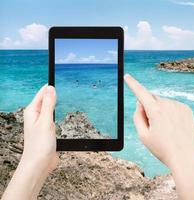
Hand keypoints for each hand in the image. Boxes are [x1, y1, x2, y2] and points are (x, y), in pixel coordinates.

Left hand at [2, 85, 58, 199]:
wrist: (39, 164)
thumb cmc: (39, 145)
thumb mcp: (46, 121)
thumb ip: (49, 104)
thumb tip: (51, 88)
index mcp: (32, 111)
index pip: (42, 93)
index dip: (50, 86)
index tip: (59, 77)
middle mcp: (35, 116)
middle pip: (46, 99)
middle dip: (54, 93)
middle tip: (65, 85)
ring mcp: (41, 123)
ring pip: (50, 108)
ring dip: (56, 103)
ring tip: (64, 96)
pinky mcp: (47, 130)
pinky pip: (53, 117)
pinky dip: (58, 113)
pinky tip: (62, 113)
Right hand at [124, 74, 193, 168]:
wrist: (186, 157)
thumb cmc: (163, 149)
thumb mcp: (143, 136)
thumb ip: (138, 116)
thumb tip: (140, 103)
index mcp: (156, 111)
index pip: (141, 93)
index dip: (133, 84)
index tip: (127, 76)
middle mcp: (168, 104)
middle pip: (152, 100)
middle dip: (149, 108)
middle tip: (153, 126)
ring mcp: (179, 106)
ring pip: (163, 103)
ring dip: (161, 111)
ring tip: (166, 129)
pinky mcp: (187, 109)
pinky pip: (174, 106)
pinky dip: (171, 113)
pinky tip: (174, 127)